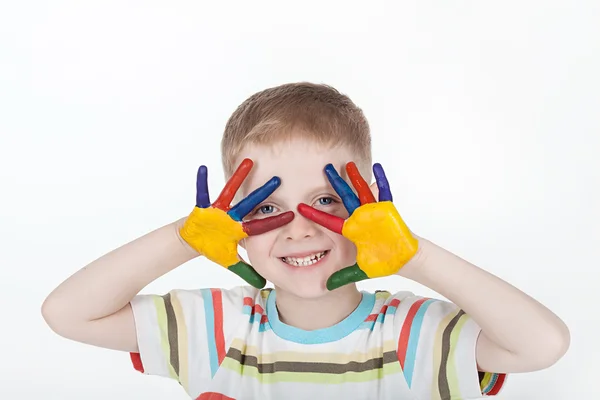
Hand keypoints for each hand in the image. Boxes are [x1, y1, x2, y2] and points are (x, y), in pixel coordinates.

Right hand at [180, 158, 293, 287]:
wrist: (193, 240)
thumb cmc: (213, 247)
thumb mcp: (230, 262)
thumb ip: (247, 272)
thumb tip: (264, 284)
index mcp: (240, 229)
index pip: (261, 225)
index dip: (276, 220)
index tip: (293, 214)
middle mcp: (232, 216)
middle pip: (251, 203)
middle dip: (263, 192)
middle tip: (278, 180)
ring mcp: (218, 210)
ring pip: (230, 191)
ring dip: (238, 177)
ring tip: (248, 162)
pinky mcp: (203, 207)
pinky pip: (202, 193)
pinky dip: (201, 182)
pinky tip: (203, 169)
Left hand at [297, 162, 417, 289]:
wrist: (403, 259)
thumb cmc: (383, 262)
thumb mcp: (360, 270)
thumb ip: (343, 277)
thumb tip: (327, 286)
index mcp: (351, 230)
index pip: (328, 220)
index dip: (314, 214)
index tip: (299, 207)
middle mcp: (359, 217)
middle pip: (343, 197)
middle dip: (335, 183)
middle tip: (324, 168)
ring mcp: (373, 212)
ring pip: (361, 191)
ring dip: (355, 178)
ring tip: (348, 164)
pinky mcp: (387, 210)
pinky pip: (384, 193)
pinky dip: (381, 181)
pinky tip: (377, 169)